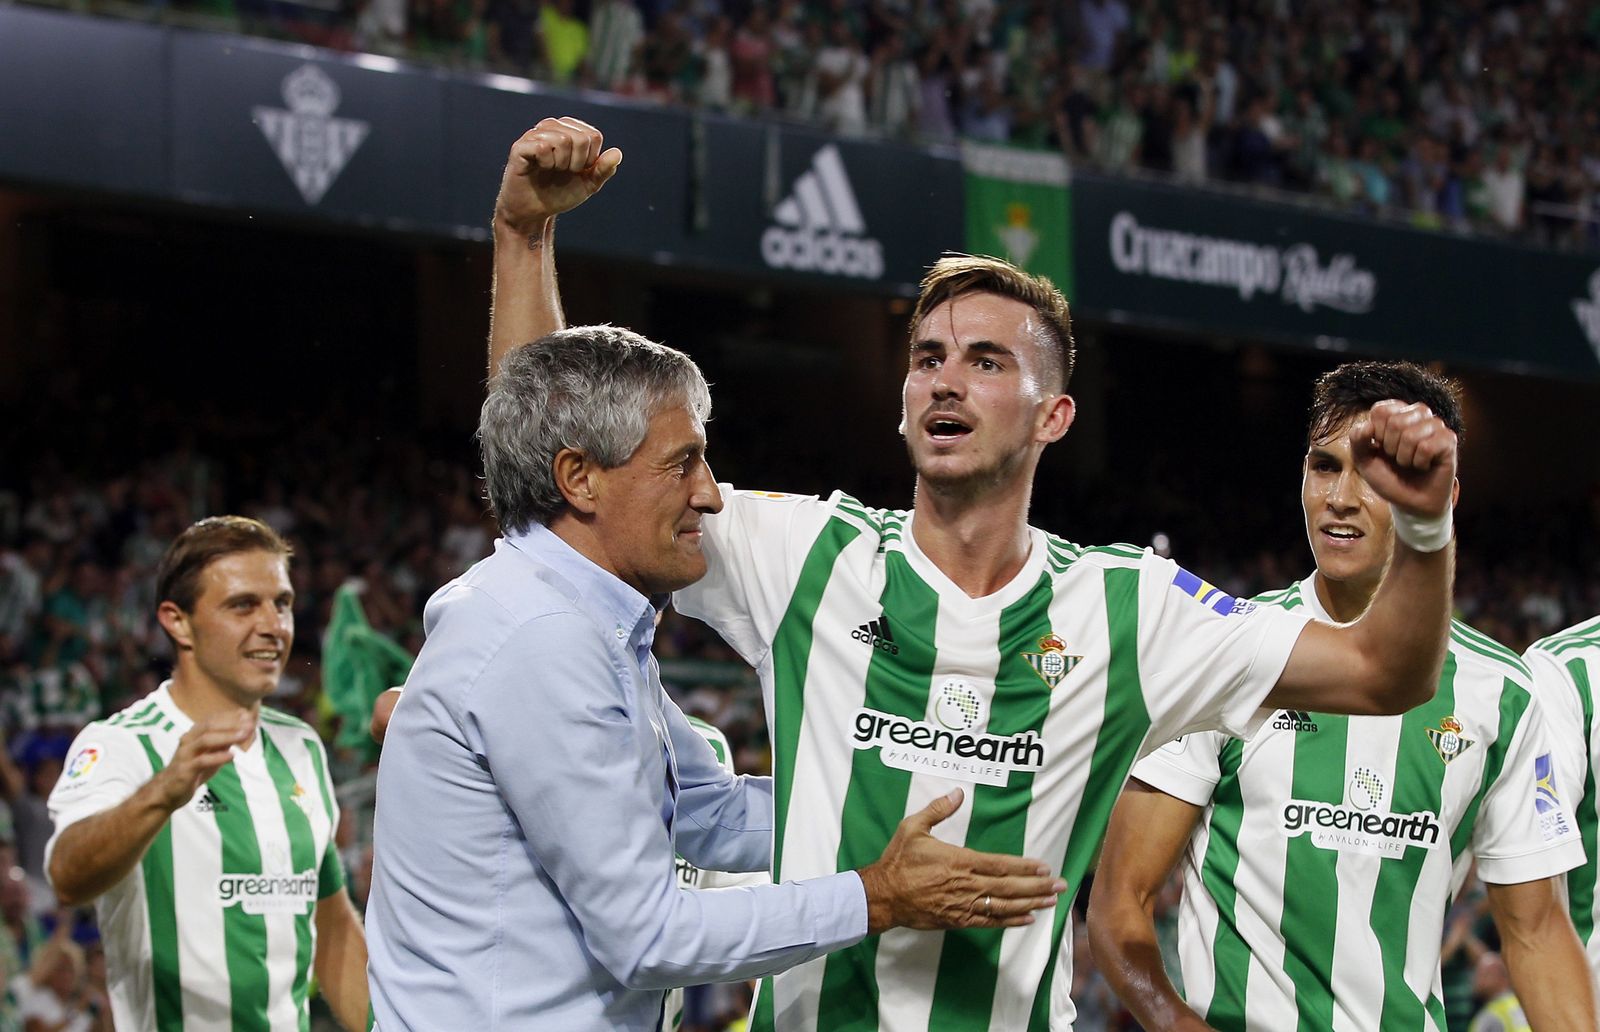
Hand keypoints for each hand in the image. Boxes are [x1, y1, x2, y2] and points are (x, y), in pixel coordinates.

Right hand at [150, 714, 252, 811]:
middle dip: (232, 723)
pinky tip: (232, 755)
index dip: (231, 716)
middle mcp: (188, 740)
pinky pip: (201, 761)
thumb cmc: (192, 770)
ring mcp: (185, 754)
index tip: (248, 715)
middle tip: (250, 724)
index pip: (213, 719)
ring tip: (245, 735)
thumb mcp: (211, 753)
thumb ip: (224, 742)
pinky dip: (218, 757)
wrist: (168, 791)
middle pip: (210, 726)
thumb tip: (244, 728)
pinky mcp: (184, 769)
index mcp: (194, 734)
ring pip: (205, 740)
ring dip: (227, 736)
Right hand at [494, 117, 622, 235]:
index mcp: (569, 130)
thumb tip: (617, 153)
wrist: (534, 212)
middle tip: (563, 172)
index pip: (593, 136)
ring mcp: (535, 134)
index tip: (577, 170)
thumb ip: (603, 169)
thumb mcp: (587, 184)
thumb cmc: (559, 194)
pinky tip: (539, 168)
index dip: (590, 159)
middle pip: (580, 137)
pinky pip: (543, 147)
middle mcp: (552, 127)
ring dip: (562, 163)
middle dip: (577, 162)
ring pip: (562, 139)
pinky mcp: (520, 146)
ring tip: (551, 170)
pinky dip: (547, 163)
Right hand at [858, 789, 1065, 933]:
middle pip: (1008, 887)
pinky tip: (1028, 918)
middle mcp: (965, 884)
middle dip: (1037, 886)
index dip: (1024, 867)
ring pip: (1003, 906)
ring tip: (1052, 901)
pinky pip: (989, 922)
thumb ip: (937, 810)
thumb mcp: (912, 828)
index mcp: (958, 861)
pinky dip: (1010, 920)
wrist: (883, 895)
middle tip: (1061, 885)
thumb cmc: (898, 860)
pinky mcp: (957, 920)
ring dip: (1030, 903)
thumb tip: (958, 793)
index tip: (1044, 866)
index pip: (999, 864)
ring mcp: (962, 905)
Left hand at [1348, 400, 1456, 517]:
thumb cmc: (1389, 477)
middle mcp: (1418, 414)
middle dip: (1390, 448)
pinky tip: (1424, 466)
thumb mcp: (1364, 461)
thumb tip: (1368, 426)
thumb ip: (1357, 440)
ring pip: (1411, 435)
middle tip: (1398, 458)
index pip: (1380, 410)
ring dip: (1405, 458)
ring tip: (1410, 462)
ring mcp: (1435, 425)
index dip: (1376, 433)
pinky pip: (1426, 447)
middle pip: (1395, 422)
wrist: (1411, 502)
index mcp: (1396, 413)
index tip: (1381, 447)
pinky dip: (1419, 462)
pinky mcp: (1449, 440)